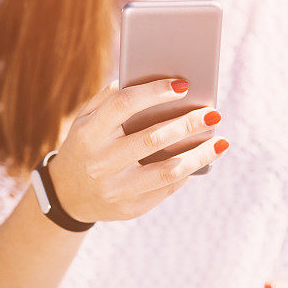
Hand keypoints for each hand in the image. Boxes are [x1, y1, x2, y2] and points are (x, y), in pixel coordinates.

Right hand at [47, 78, 226, 222]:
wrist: (67, 195)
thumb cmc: (86, 145)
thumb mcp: (85, 119)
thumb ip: (110, 98)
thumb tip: (150, 78)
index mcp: (89, 133)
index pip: (123, 105)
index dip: (154, 92)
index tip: (183, 85)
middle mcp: (100, 162)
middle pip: (152, 138)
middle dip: (187, 124)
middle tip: (213, 113)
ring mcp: (115, 188)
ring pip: (168, 170)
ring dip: (200, 154)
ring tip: (221, 141)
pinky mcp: (130, 209)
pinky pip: (167, 188)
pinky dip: (189, 171)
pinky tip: (203, 158)